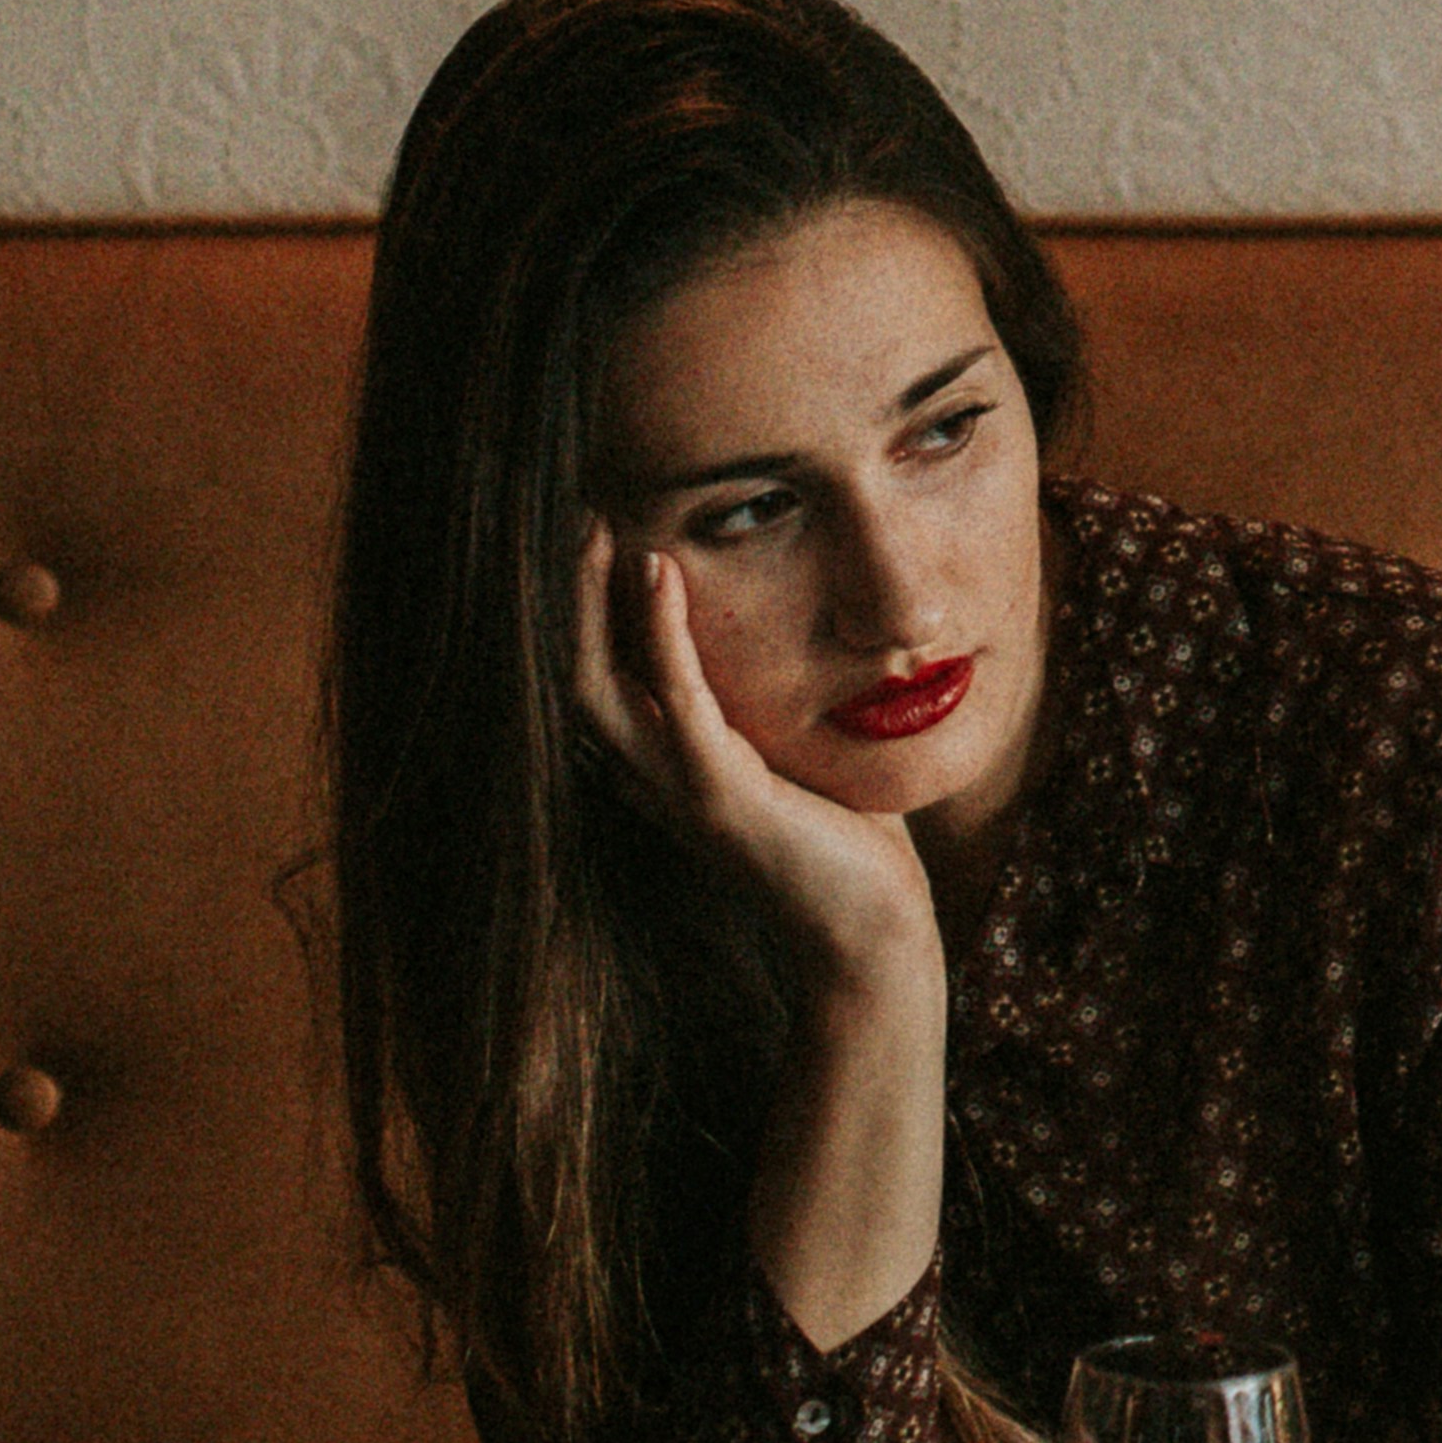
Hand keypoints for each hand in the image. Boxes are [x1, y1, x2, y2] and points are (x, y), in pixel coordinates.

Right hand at [572, 518, 937, 995]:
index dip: (584, 610)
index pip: (600, 678)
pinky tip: (658, 575)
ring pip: (600, 690)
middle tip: (577, 514)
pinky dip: (660, 637)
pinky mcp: (720, 797)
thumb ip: (761, 702)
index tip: (594, 530)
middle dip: (569, 599)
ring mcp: (681, 791)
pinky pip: (676, 707)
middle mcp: (654, 778)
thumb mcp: (791, 749)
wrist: (872, 928)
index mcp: (666, 765)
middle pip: (577, 677)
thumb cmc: (844, 837)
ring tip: (597, 529)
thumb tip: (778, 633)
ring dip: (593, 606)